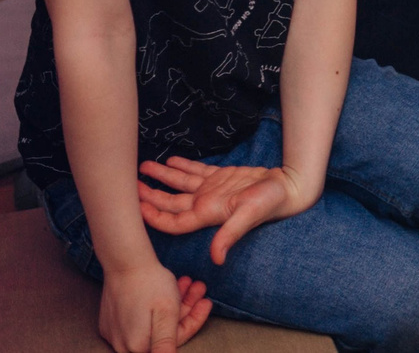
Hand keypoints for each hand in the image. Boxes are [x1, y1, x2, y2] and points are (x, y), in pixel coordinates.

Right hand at [97, 259, 211, 352]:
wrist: (123, 261)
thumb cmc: (149, 285)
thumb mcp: (166, 314)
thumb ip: (167, 342)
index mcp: (138, 346)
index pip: (175, 340)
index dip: (195, 321)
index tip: (207, 302)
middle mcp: (123, 345)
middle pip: (164, 330)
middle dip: (185, 308)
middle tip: (198, 287)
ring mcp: (115, 333)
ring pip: (153, 321)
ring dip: (174, 303)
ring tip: (187, 283)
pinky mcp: (110, 321)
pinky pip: (138, 318)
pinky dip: (156, 305)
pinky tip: (170, 287)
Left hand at [137, 158, 315, 264]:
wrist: (288, 186)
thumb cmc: (270, 203)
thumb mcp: (249, 216)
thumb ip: (230, 235)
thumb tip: (216, 259)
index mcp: (207, 214)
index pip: (172, 220)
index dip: (153, 216)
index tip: (135, 206)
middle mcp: (205, 203)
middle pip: (170, 202)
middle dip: (150, 194)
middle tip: (131, 185)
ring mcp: (212, 190)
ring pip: (179, 184)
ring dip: (161, 176)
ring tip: (144, 167)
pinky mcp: (222, 177)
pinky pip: (196, 171)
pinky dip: (182, 166)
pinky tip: (170, 159)